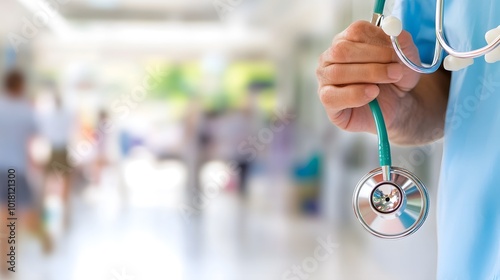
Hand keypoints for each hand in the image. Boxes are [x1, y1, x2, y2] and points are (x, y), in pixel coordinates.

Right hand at [316, 20, 421, 135]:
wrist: (396, 106)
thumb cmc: (395, 79)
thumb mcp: (406, 59)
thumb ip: (403, 42)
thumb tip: (395, 29)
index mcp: (347, 40)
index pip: (355, 32)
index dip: (377, 40)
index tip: (396, 52)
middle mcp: (330, 57)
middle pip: (342, 51)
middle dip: (373, 59)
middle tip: (396, 70)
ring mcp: (325, 79)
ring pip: (337, 73)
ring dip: (368, 76)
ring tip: (389, 81)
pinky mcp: (327, 100)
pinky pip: (332, 96)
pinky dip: (355, 94)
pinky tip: (372, 94)